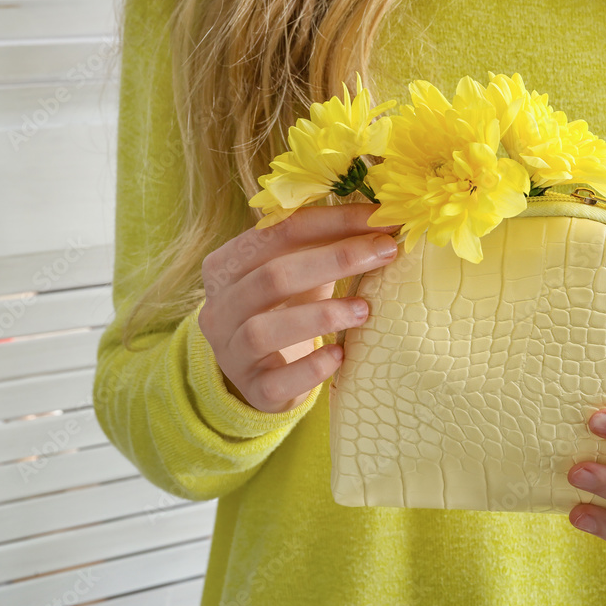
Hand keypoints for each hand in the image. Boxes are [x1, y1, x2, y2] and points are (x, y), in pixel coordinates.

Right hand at [198, 204, 398, 412]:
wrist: (264, 375)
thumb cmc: (286, 310)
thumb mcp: (296, 271)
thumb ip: (323, 244)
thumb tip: (385, 214)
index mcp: (227, 265)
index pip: (278, 231)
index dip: (332, 221)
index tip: (381, 216)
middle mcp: (219, 307)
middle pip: (272, 276)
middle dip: (335, 259)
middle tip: (385, 251)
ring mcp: (231, 352)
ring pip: (264, 330)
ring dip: (321, 316)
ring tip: (366, 309)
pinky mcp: (253, 390)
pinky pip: (276, 381)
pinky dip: (310, 368)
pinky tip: (340, 356)